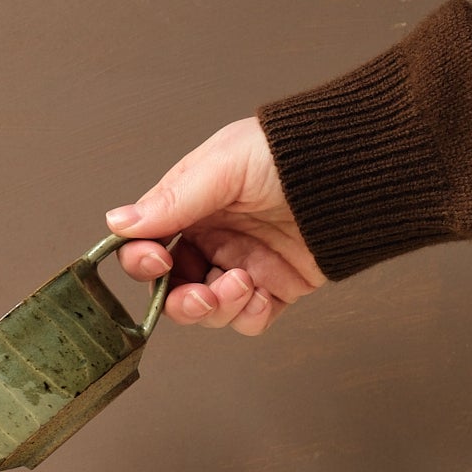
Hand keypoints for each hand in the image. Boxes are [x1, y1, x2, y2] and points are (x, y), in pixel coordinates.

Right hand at [105, 117, 325, 335]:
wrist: (353, 171)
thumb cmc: (290, 151)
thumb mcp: (224, 167)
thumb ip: (172, 201)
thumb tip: (119, 223)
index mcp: (191, 205)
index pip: (146, 242)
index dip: (142, 260)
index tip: (156, 261)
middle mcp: (212, 237)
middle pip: (172, 288)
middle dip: (179, 301)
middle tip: (200, 295)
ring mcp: (243, 264)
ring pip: (208, 309)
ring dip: (217, 307)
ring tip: (241, 284)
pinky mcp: (277, 287)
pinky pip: (248, 319)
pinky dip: (247, 316)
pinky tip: (259, 296)